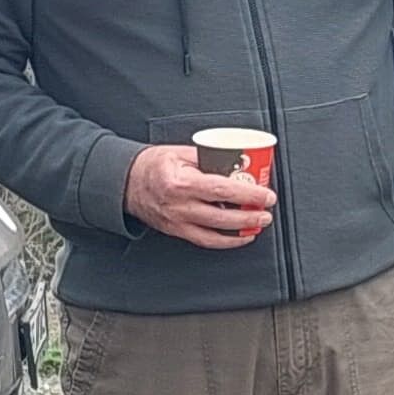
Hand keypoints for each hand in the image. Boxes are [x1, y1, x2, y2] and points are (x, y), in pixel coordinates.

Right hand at [126, 142, 275, 248]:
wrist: (126, 183)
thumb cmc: (152, 165)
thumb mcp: (180, 153)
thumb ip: (208, 158)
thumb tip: (236, 161)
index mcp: (182, 182)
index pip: (222, 190)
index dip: (248, 195)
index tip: (266, 194)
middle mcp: (179, 206)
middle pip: (223, 216)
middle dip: (250, 216)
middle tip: (267, 212)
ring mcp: (177, 222)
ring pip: (216, 233)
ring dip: (242, 231)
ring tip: (258, 224)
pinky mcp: (177, 231)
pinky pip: (206, 241)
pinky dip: (226, 241)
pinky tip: (240, 236)